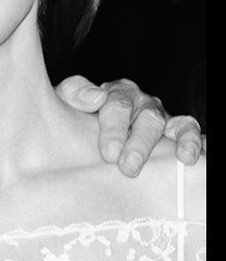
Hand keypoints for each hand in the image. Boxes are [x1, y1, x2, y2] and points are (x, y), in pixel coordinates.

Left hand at [55, 75, 202, 175]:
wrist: (80, 130)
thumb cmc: (75, 117)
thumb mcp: (65, 102)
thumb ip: (75, 94)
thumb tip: (95, 98)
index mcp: (116, 94)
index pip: (118, 104)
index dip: (115, 128)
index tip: (109, 152)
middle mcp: (141, 103)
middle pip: (147, 118)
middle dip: (140, 144)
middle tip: (129, 167)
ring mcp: (159, 117)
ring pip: (174, 124)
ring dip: (177, 141)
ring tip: (181, 158)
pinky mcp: (173, 132)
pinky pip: (189, 131)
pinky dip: (195, 140)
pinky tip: (193, 156)